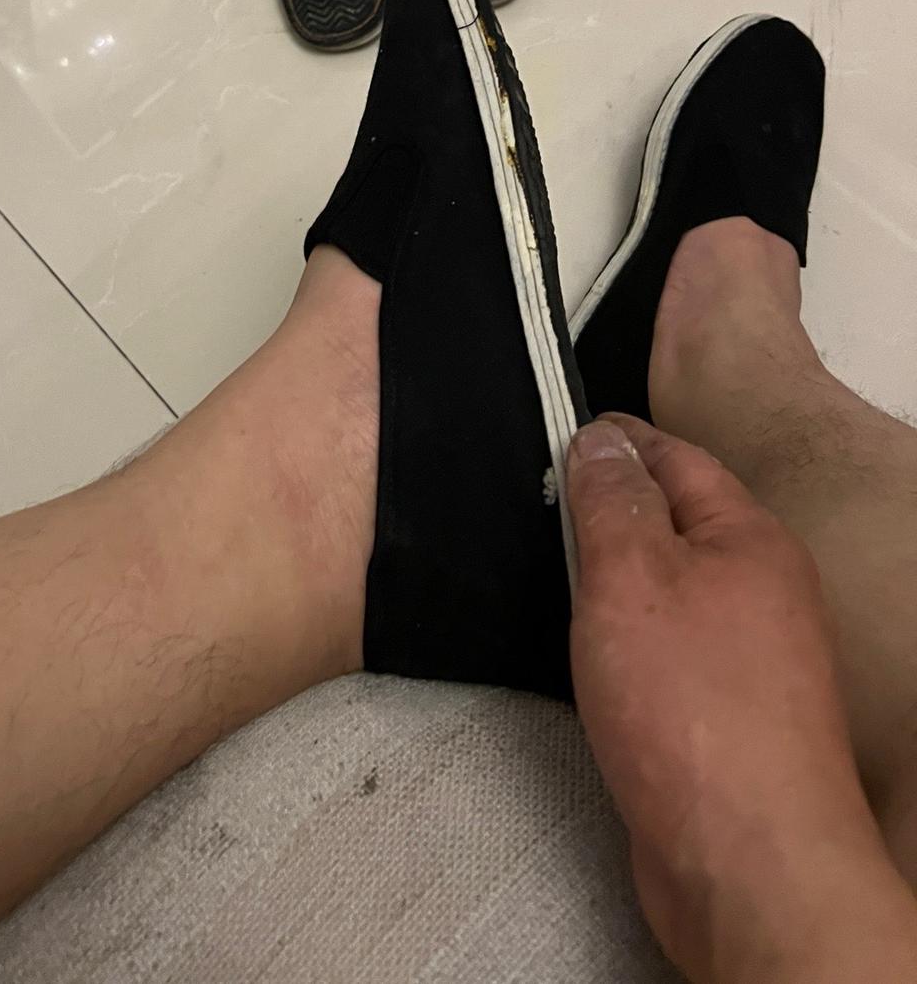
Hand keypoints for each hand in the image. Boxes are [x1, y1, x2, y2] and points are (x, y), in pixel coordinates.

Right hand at [567, 415, 916, 983]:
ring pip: (668, 590)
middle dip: (607, 510)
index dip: (612, 441)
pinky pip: (666, 651)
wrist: (748, 862)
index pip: (674, 457)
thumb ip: (611, 500)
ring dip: (611, 580)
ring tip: (546, 573)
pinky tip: (584, 653)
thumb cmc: (691, 707)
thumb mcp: (631, 575)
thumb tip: (601, 440)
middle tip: (535, 506)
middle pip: (674, 523)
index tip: (552, 433)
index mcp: (750, 537)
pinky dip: (622, 639)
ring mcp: (748, 658)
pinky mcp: (722, 719)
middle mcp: (761, 590)